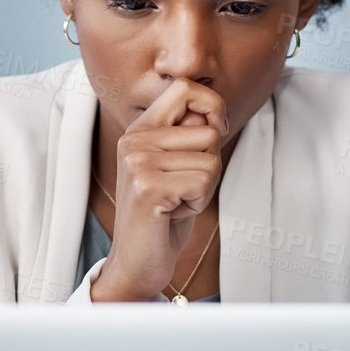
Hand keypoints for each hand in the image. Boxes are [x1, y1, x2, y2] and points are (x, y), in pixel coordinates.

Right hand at [90, 79, 228, 302]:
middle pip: (208, 130)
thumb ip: (189, 136)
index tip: (215, 132)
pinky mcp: (148, 187)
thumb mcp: (177, 167)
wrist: (137, 262)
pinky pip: (204, 182)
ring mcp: (137, 162)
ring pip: (211, 159)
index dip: (212, 106)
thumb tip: (212, 114)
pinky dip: (199, 202)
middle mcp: (134, 140)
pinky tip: (175, 213)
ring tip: (177, 202)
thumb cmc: (163, 216)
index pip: (184, 88)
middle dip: (209, 163)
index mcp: (139, 130)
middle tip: (182, 188)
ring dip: (204, 187)